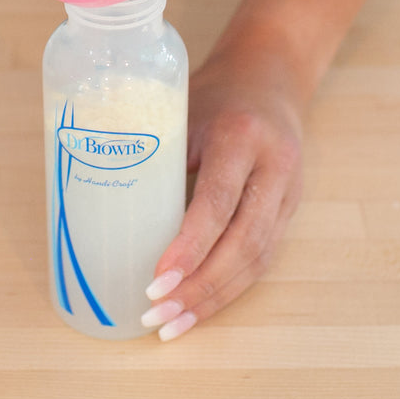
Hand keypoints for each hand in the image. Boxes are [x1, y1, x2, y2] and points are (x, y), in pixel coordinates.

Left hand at [141, 36, 305, 340]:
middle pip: (244, 241)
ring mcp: (289, 190)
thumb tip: (109, 212)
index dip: (190, 247)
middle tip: (157, 316)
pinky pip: (264, 256)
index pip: (218, 201)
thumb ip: (159, 155)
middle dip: (200, 286)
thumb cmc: (214, 91)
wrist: (270, 73)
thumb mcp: (181, 109)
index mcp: (242, 135)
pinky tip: (200, 306)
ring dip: (215, 297)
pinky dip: (231, 287)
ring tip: (173, 325)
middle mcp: (274, 165)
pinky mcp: (291, 208)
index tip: (157, 282)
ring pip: (259, 258)